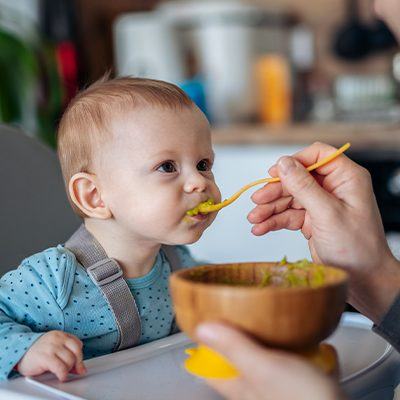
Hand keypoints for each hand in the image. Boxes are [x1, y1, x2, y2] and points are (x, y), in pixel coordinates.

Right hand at [17, 331, 85, 380]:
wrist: (19, 353)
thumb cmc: (37, 352)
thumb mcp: (55, 349)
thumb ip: (67, 355)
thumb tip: (81, 369)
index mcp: (61, 335)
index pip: (77, 344)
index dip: (79, 356)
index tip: (79, 365)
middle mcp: (57, 339)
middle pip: (76, 351)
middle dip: (77, 363)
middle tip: (73, 370)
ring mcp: (51, 347)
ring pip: (70, 360)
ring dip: (68, 369)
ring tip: (63, 372)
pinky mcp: (45, 357)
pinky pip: (61, 367)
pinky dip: (63, 374)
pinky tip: (61, 376)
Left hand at [196, 322, 342, 399]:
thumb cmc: (302, 399)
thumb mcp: (263, 368)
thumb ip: (234, 348)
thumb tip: (202, 329)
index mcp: (241, 386)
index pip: (211, 367)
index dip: (205, 345)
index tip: (206, 320)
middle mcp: (258, 389)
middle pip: (241, 360)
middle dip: (243, 336)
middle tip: (246, 313)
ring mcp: (282, 390)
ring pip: (272, 361)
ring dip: (277, 342)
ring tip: (283, 323)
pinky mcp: (306, 390)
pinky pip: (303, 366)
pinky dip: (309, 354)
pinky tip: (319, 346)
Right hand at [247, 142, 399, 321]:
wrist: (362, 279)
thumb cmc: (357, 248)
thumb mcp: (327, 214)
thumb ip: (303, 187)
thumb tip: (283, 163)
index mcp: (346, 178)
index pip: (317, 155)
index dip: (294, 161)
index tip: (274, 173)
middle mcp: (332, 188)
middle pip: (296, 178)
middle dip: (275, 191)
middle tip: (257, 201)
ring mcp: (321, 204)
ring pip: (288, 197)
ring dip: (269, 208)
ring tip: (254, 219)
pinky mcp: (311, 220)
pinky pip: (288, 215)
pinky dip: (273, 221)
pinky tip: (261, 228)